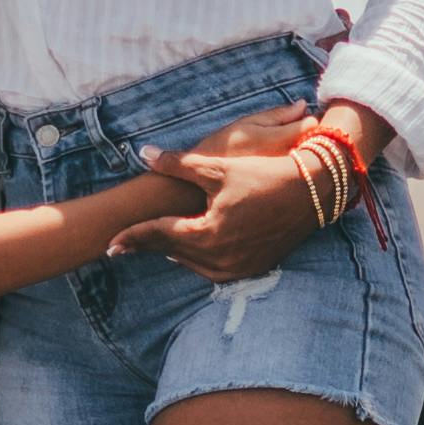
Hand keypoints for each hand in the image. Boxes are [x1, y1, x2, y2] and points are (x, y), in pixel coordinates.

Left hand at [98, 101, 310, 263]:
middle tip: (124, 246)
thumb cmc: (265, 174)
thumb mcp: (218, 166)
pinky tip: (192, 250)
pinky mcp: (253, 269)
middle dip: (150, 246)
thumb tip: (142, 154)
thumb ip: (177, 163)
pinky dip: (199, 259)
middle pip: (173, 252)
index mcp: (206, 233)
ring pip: (193, 265)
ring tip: (156, 246)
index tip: (109, 244)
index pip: (158, 236)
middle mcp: (220, 258)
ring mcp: (238, 268)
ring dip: (174, 253)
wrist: (314, 192)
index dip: (132, 237)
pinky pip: (215, 270)